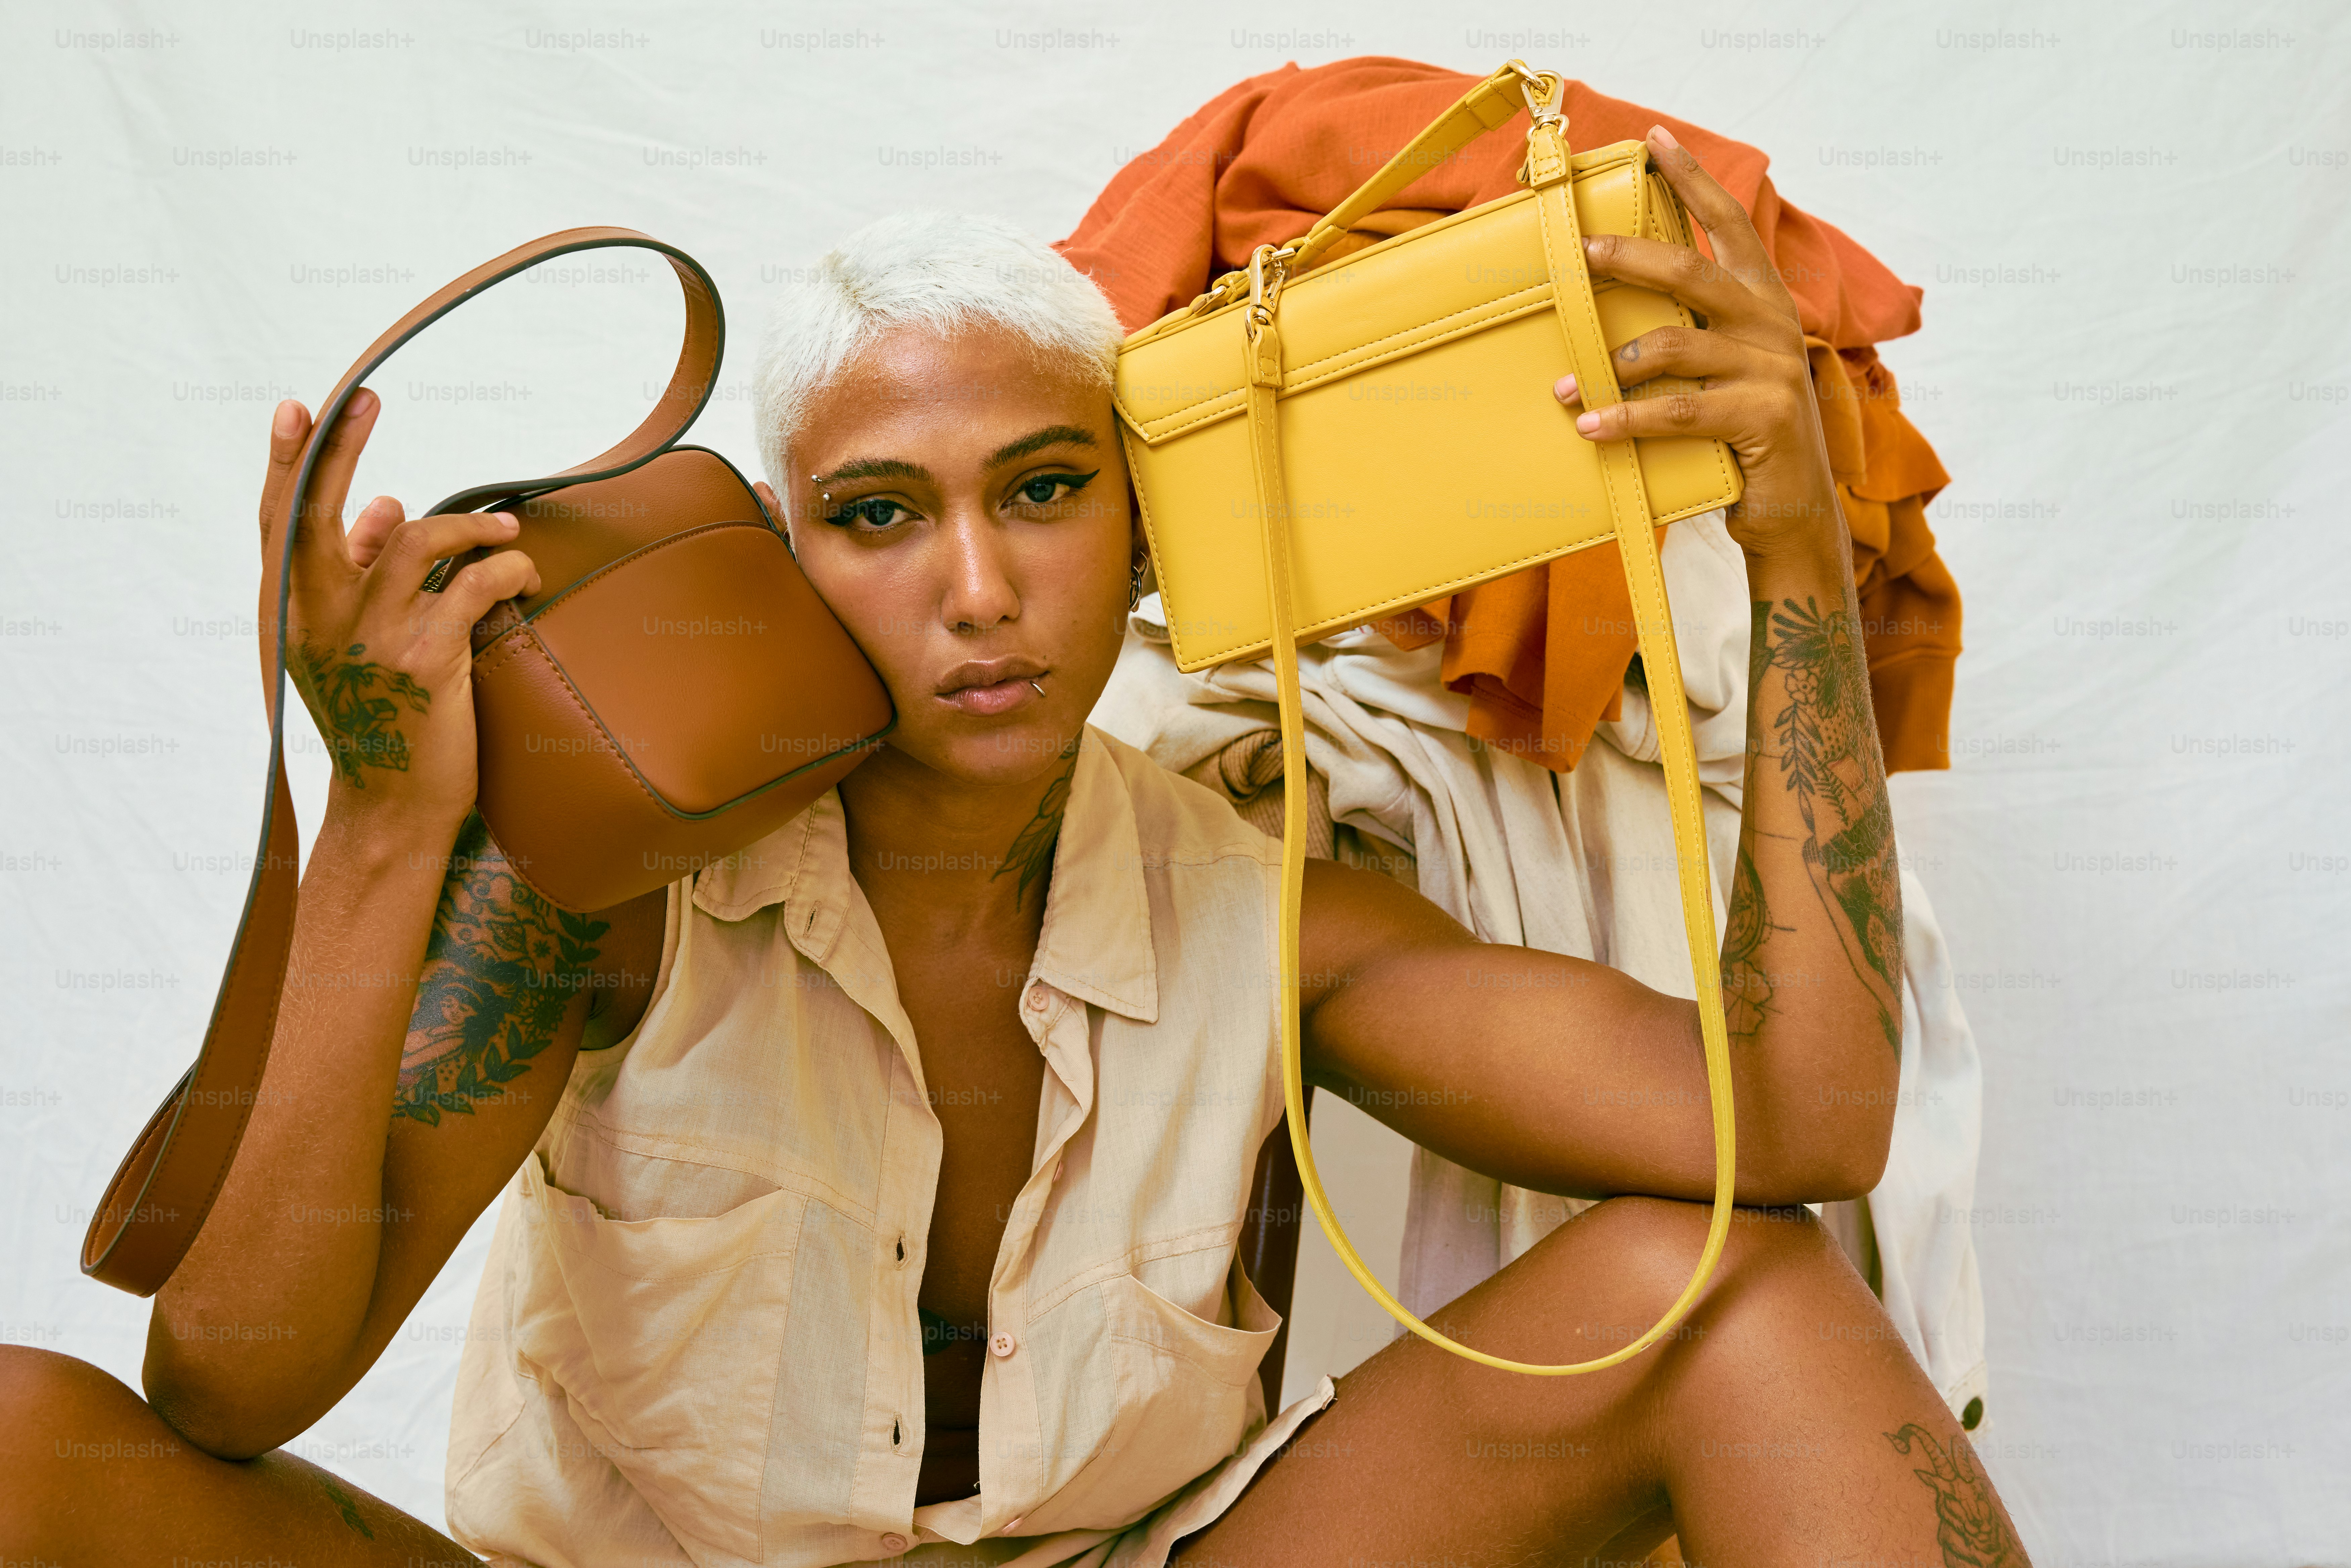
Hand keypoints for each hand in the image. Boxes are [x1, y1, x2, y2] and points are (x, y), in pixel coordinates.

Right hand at [259, 390, 540, 830]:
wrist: (391, 804)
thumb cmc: (377, 717)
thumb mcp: (350, 643)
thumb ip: (361, 571)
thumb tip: (385, 503)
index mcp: (290, 613)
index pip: (279, 521)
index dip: (289, 461)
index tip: (303, 406)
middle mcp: (318, 619)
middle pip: (320, 512)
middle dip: (338, 448)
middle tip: (364, 396)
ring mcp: (371, 638)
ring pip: (419, 538)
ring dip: (472, 526)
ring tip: (505, 533)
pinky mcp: (427, 660)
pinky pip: (473, 584)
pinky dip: (506, 570)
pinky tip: (526, 579)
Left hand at [1554, 124, 1841, 560]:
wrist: (1791, 509)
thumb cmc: (1740, 433)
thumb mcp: (1720, 370)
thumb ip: (1688, 333)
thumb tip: (1612, 312)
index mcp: (1762, 302)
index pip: (1729, 223)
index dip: (1694, 178)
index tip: (1656, 139)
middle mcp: (1772, 325)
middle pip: (1690, 272)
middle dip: (1629, 256)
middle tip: (1579, 248)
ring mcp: (1771, 370)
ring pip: (1674, 346)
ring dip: (1609, 364)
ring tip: (1562, 386)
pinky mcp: (1764, 418)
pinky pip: (1677, 411)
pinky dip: (1625, 418)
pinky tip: (1588, 426)